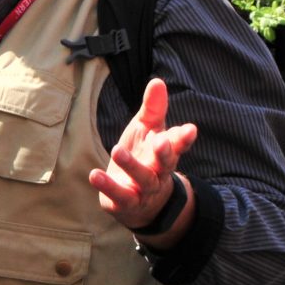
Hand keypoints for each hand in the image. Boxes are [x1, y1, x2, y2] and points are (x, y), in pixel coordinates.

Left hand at [88, 77, 197, 236]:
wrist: (140, 203)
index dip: (184, 138)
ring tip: (118, 150)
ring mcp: (144, 190)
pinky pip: (119, 196)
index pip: (178, 144)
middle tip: (161, 142)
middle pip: (166, 163)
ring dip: (131, 165)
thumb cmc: (144, 157)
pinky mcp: (126, 202)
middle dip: (165, 153)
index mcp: (166, 152)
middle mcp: (159, 172)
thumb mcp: (148, 130)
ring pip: (143, 179)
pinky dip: (108, 187)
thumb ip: (153, 109)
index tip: (190, 129)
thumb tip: (157, 81)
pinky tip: (95, 175)